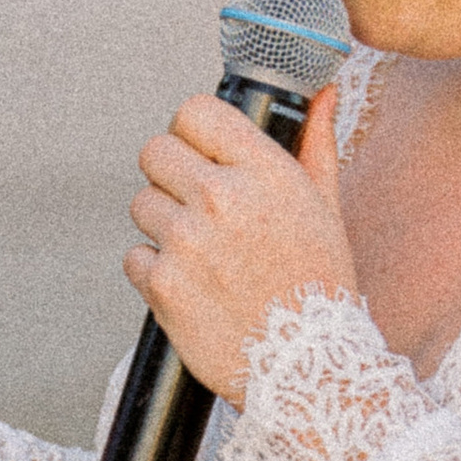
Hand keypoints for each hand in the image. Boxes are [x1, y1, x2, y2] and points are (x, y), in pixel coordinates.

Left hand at [125, 87, 356, 405]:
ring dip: (162, 226)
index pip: (195, 111)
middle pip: (154, 151)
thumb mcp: (326, 207)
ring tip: (201, 254)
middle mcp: (222, 199)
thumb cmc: (318, 285)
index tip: (200, 152)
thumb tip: (320, 93)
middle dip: (169, 175)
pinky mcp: (163, 284)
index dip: (192, 131)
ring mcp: (188, 242)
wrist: (309, 368)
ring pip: (141, 204)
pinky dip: (155, 272)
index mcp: (264, 172)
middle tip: (193, 205)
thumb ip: (316, 143)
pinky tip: (191, 287)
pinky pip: (134, 256)